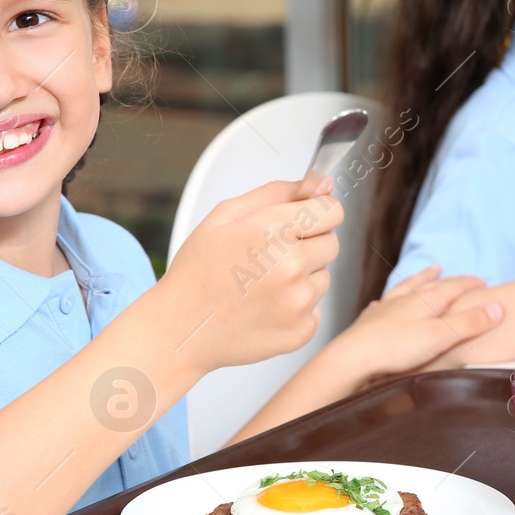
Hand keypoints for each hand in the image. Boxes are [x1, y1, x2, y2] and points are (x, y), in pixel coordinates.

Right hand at [155, 178, 342, 372]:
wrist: (182, 328)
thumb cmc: (200, 270)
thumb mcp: (225, 216)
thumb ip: (277, 193)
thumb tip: (322, 184)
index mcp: (272, 229)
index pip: (331, 211)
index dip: (315, 214)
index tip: (297, 225)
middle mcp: (292, 264)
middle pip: (332, 243)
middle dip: (308, 246)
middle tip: (268, 259)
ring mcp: (299, 301)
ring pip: (324, 277)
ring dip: (302, 279)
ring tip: (262, 286)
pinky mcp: (303, 330)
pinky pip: (316, 309)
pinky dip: (296, 308)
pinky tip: (265, 308)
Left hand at [332, 266, 502, 383]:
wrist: (353, 357)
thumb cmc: (396, 348)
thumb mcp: (440, 337)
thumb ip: (468, 323)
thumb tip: (497, 308)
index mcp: (425, 301)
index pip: (453, 286)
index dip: (470, 284)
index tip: (484, 281)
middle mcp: (405, 299)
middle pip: (431, 284)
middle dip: (448, 279)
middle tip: (460, 275)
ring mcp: (386, 309)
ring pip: (407, 289)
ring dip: (420, 281)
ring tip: (428, 273)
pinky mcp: (369, 322)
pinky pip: (382, 305)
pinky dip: (388, 301)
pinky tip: (382, 302)